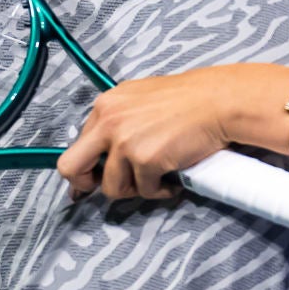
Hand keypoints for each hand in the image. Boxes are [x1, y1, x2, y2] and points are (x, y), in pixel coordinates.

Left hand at [56, 69, 244, 202]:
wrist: (217, 101)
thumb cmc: (188, 100)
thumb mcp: (140, 99)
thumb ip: (118, 122)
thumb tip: (104, 153)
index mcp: (105, 105)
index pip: (78, 144)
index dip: (87, 166)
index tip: (91, 180)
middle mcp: (108, 122)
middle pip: (71, 167)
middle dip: (85, 185)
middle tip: (105, 188)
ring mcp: (125, 142)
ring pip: (111, 187)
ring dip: (135, 188)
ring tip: (156, 178)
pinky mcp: (145, 160)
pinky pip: (144, 190)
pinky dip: (160, 190)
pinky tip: (172, 180)